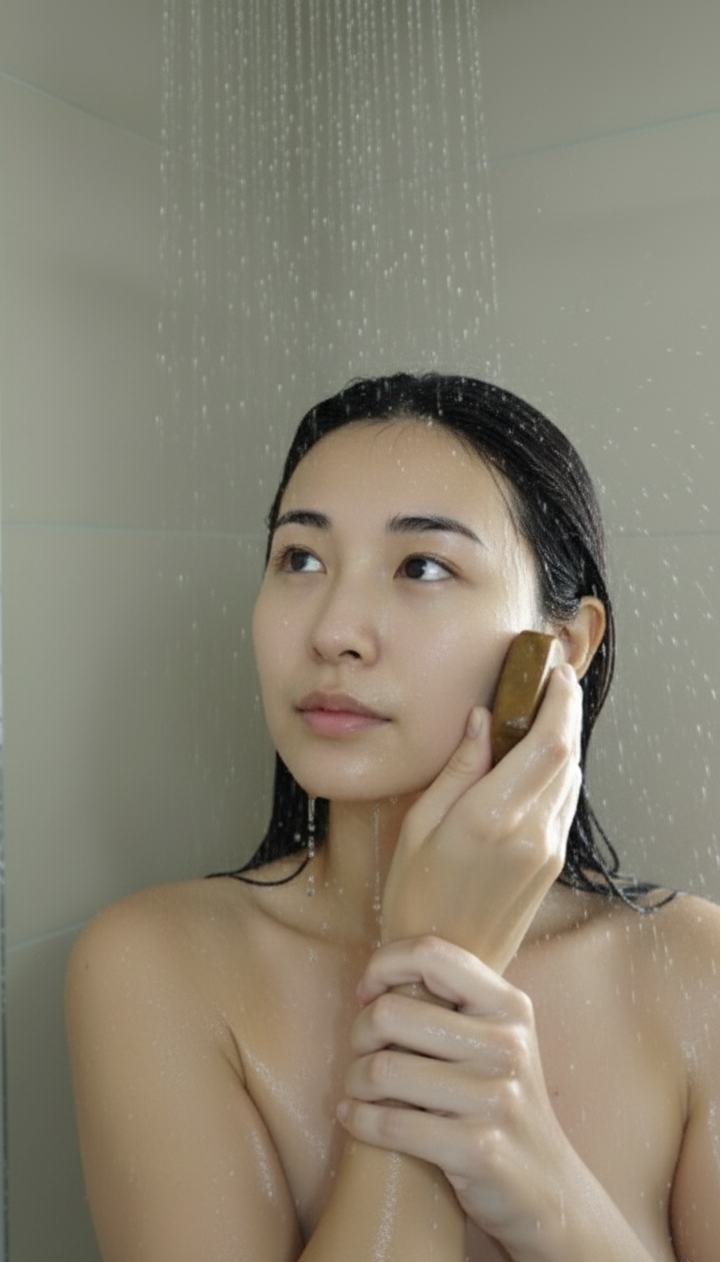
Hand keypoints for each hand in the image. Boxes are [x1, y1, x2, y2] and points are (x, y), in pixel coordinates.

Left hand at [337, 937, 577, 1254]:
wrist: (549, 1190)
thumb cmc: (501, 1104)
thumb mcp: (497, 1040)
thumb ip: (456, 1002)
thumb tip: (382, 975)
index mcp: (509, 1005)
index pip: (430, 953)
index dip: (383, 965)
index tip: (369, 993)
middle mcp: (507, 1044)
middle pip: (390, 1013)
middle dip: (359, 1033)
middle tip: (363, 1051)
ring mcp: (495, 1097)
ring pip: (382, 1070)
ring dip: (354, 1081)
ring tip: (358, 1089)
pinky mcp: (477, 1148)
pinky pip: (390, 1123)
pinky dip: (358, 1120)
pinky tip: (353, 1118)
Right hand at [381, 664, 581, 972]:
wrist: (445, 964)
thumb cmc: (416, 895)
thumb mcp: (420, 824)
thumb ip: (458, 768)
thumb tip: (483, 719)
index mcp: (491, 816)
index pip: (546, 742)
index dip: (559, 701)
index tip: (553, 672)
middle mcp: (530, 831)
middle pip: (567, 754)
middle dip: (566, 711)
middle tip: (553, 681)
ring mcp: (547, 849)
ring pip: (571, 777)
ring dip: (564, 740)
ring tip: (543, 712)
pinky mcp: (552, 863)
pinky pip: (564, 803)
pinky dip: (558, 772)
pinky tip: (537, 759)